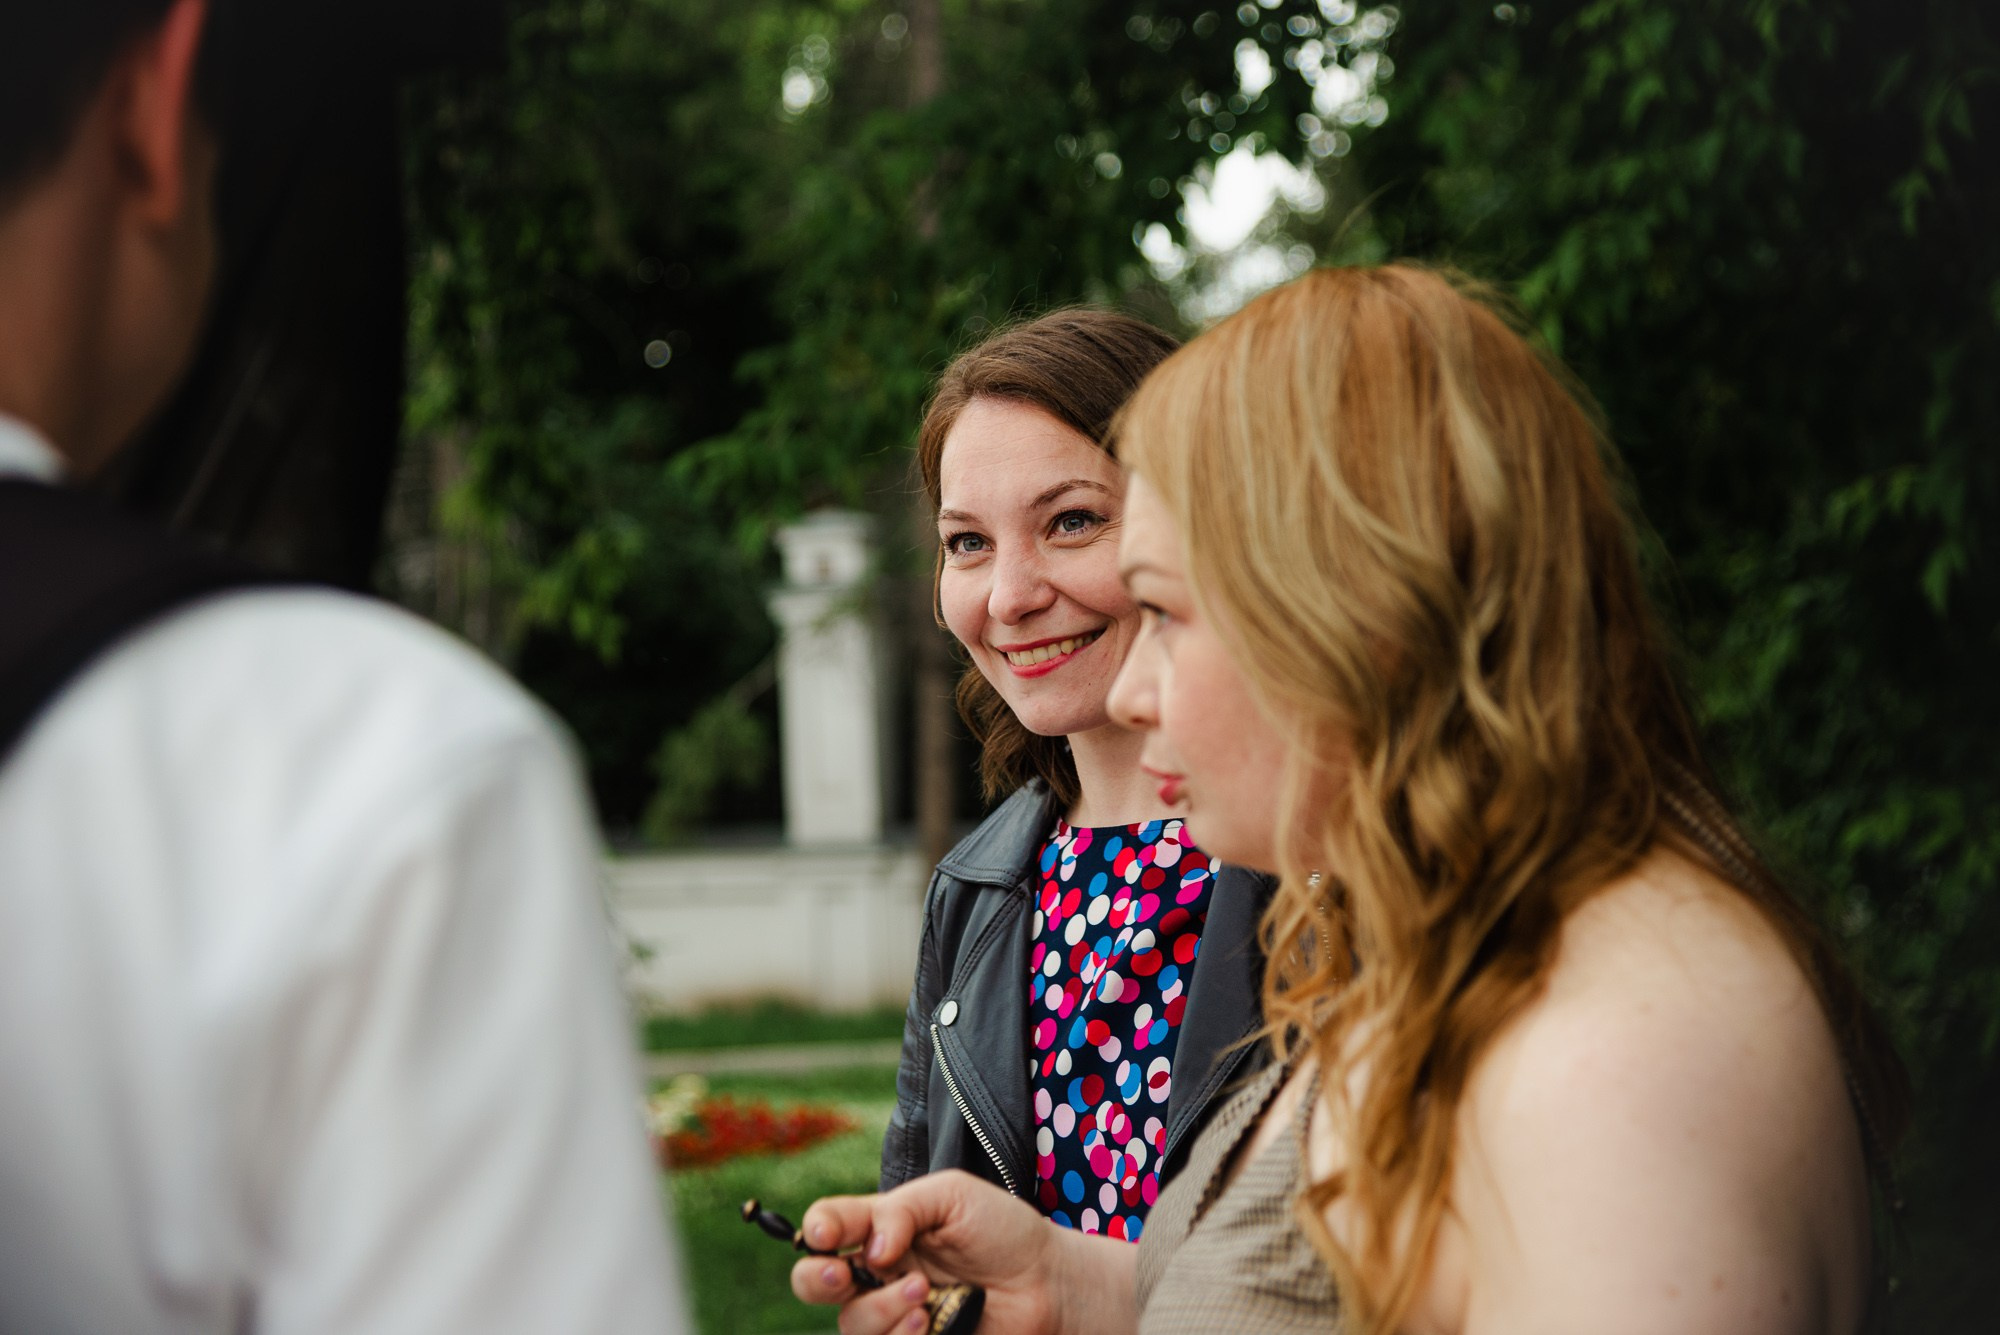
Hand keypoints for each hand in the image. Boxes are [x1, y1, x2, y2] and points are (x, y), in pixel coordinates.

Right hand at [788, 1170, 1090, 1334]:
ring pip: (852, 1323)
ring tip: (922, 1293)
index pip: (827, 1227)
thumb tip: (870, 1248)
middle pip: (813, 1282)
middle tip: (843, 1276)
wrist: (1046, 1281)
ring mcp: (893, 1315)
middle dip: (816, 1279)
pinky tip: (930, 1319)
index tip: (827, 1234)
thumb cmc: (1002, 1230)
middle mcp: (877, 1274)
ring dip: (880, 1308)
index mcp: (879, 1228)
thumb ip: (902, 1210)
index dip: (818, 1229)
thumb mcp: (952, 1196)